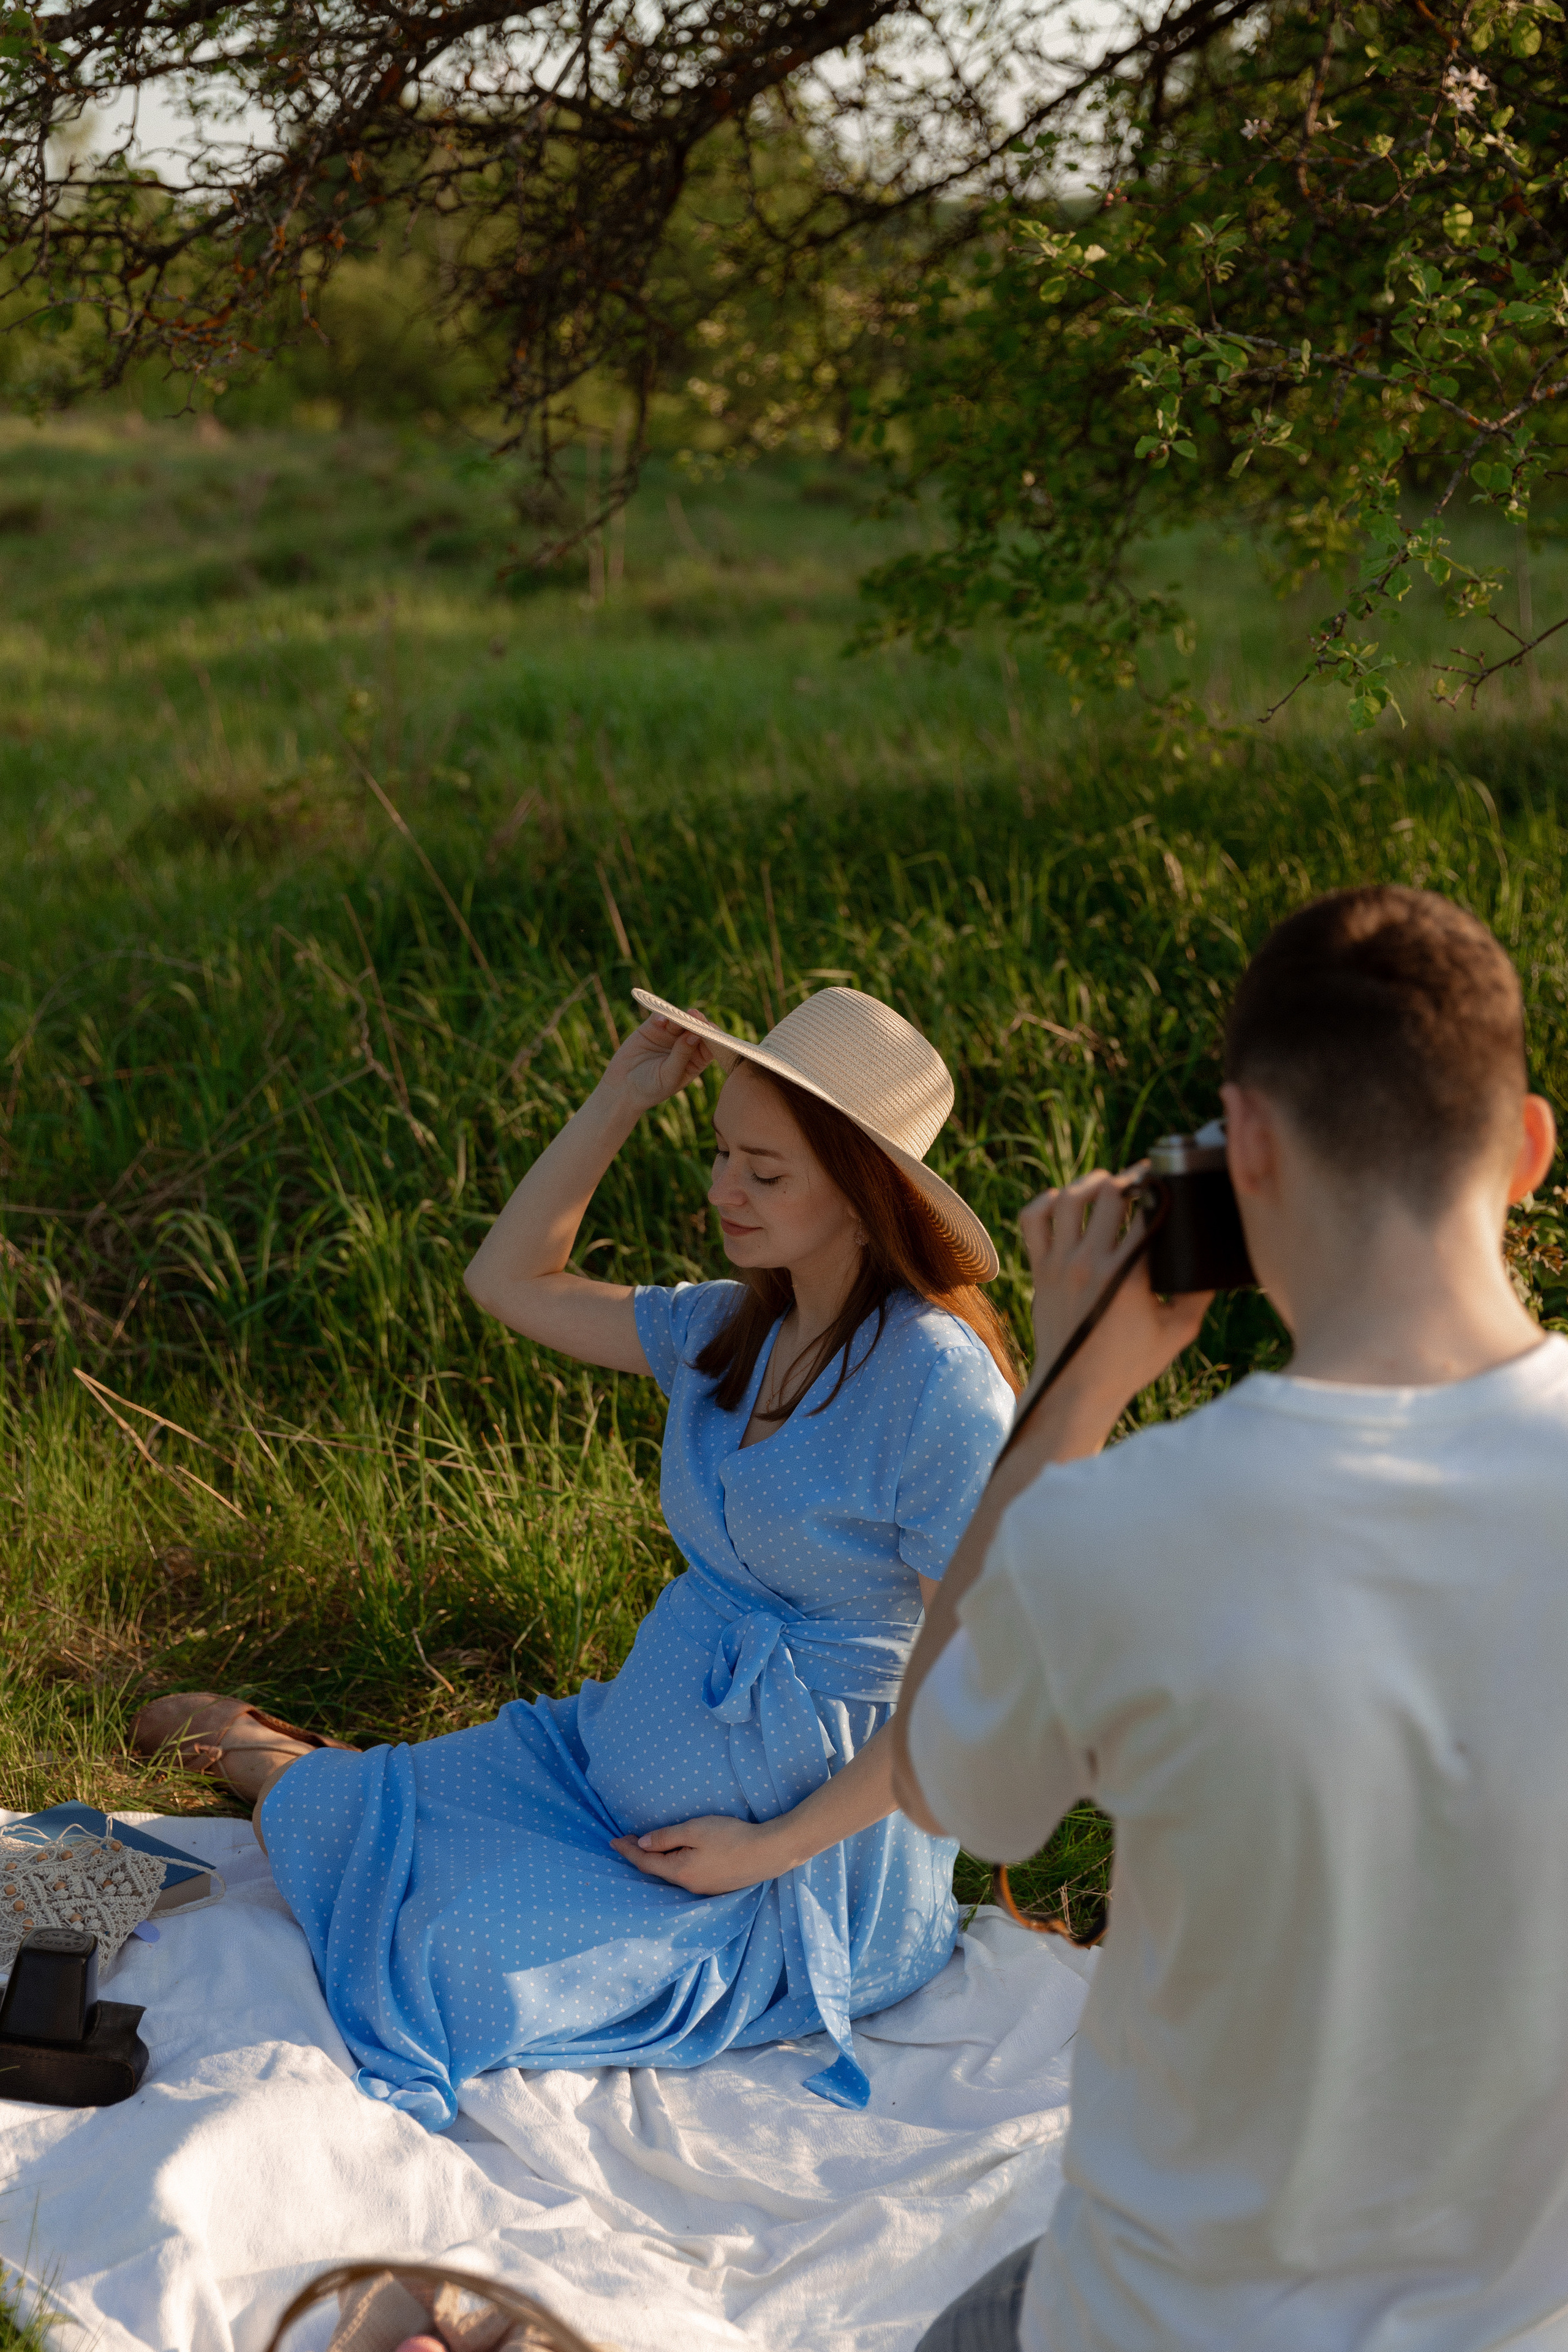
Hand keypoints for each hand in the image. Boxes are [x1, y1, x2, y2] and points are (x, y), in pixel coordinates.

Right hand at [598, 1012, 714, 1115]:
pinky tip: (661, 1020)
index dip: (712, 1036)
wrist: (623, 1089)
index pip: (710, 1045)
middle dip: (697, 1022)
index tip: (710, 1031)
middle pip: (696, 1029)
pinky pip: (659, 1017)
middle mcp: (686, 1045)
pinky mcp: (652, 1028)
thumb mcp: (669, 1076)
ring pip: (679, 1021)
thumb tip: (696, 1035)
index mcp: (696, 1060)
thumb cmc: (651, 1088)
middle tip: (695, 1017)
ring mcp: (669, 1035)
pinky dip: (661, 1016)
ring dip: (680, 1017)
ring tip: (678, 1019)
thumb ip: (682, 1055)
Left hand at [610, 1813, 781, 1894]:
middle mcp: (688, 1885)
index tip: (612, 1840)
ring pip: (671, 1874)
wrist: (769, 1852)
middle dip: (640, 1855)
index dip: (627, 1850)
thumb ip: (666, 1837)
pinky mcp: (716, 1886)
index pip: (644, 1862)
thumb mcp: (695, 1830)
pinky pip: (686, 1876)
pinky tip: (677, 1856)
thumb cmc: (731, 1837)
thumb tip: (642, 1843)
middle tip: (627, 1839)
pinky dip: (674, 1864)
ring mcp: (703, 1888)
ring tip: (649, 1847)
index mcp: (679, 1871)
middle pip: (656, 1871)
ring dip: (657, 1860)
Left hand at [1020, 1166, 1211, 1425]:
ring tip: (1108, 1185)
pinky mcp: (1040, 1270)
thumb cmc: (1130, 1364)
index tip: (1169, 1182)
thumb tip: (1215, 1261)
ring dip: (1091, 1183)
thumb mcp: (1178, 1332)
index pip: (1146, 1213)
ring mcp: (1060, 1265)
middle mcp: (1090, 1265)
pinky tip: (1066, 1202)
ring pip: (1069, 1199)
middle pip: (1108, 1196)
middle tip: (1141, 1183)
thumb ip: (1199, 1294)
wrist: (1075, 1389)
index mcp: (1128, 1277)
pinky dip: (1047, 1201)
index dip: (1160, 1188)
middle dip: (1128, 1181)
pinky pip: (1033, 1219)